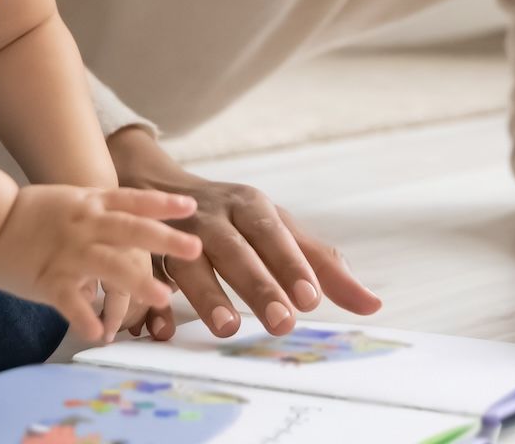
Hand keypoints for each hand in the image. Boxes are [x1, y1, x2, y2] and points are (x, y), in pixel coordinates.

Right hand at [0, 184, 202, 342]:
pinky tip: (99, 334)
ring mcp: (68, 252)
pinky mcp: (49, 279)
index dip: (162, 204)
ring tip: (162, 298)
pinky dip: (85, 318)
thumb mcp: (71, 201)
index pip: (132, 201)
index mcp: (90, 205)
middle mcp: (84, 226)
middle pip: (130, 230)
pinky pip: (71, 301)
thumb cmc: (31, 213)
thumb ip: (102, 212)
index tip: (190, 207)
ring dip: (136, 282)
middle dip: (163, 240)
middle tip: (194, 248)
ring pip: (108, 266)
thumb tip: (134, 225)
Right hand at [108, 129, 381, 341]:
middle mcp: (211, 216)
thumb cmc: (234, 219)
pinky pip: (143, 276)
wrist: (155, 185)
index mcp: (249, 205)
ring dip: (207, 294)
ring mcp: (173, 234)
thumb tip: (373, 305)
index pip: (273, 234)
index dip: (290, 265)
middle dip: (258, 285)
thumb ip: (322, 266)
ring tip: (228, 327)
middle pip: (235, 250)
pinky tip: (159, 329)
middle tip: (281, 323)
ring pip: (188, 262)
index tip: (310, 298)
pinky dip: (149, 302)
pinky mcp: (141, 253)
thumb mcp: (278, 230)